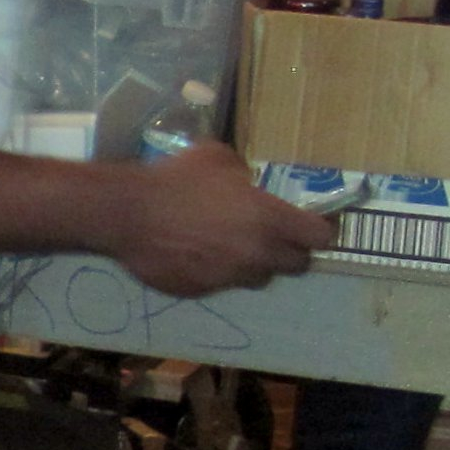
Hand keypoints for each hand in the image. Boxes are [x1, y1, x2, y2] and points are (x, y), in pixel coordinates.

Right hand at [104, 140, 331, 297]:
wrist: (127, 213)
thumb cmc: (175, 179)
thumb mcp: (217, 158)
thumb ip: (243, 175)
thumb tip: (246, 184)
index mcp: (271, 219)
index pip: (321, 237)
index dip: (318, 230)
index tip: (308, 225)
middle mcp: (258, 253)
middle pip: (298, 265)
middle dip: (288, 251)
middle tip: (268, 236)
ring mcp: (231, 276)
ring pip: (258, 277)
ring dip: (251, 264)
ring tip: (226, 247)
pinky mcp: (203, 290)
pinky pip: (219, 284)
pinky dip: (213, 272)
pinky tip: (192, 254)